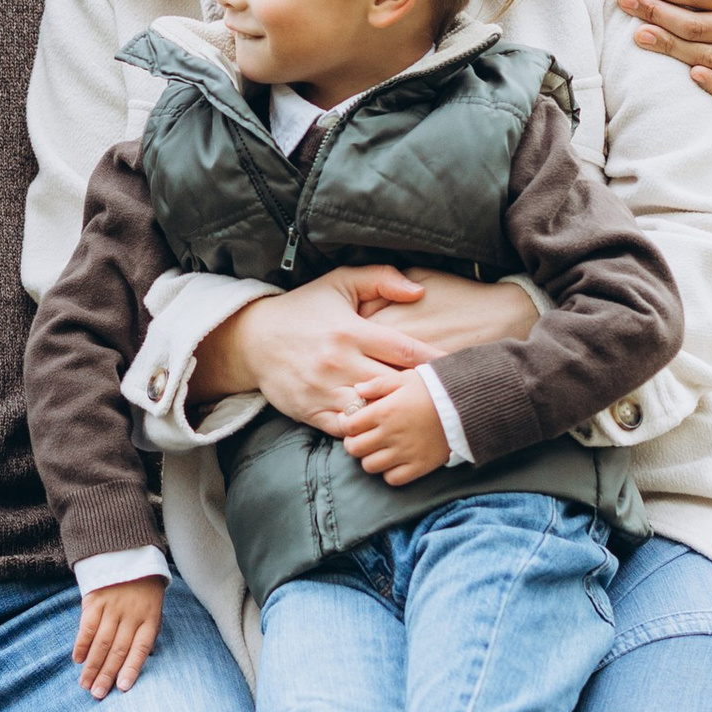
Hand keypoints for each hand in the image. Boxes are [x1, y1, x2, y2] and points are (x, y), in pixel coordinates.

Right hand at [72, 578, 165, 697]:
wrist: (128, 555)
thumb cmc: (144, 590)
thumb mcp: (154, 609)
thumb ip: (149, 632)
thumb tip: (148, 658)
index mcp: (149, 618)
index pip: (140, 649)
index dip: (131, 669)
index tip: (121, 688)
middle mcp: (131, 614)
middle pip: (118, 649)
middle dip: (106, 674)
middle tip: (97, 694)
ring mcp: (112, 607)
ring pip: (101, 642)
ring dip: (92, 665)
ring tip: (85, 684)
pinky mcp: (95, 599)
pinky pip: (87, 625)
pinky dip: (82, 644)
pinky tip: (78, 659)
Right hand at [190, 265, 433, 409]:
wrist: (253, 339)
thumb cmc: (304, 310)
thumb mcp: (338, 283)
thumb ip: (380, 280)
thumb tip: (419, 291)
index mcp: (351, 330)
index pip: (405, 349)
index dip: (435, 360)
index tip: (459, 368)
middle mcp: (340, 361)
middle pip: (395, 384)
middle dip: (422, 391)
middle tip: (448, 398)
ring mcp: (325, 389)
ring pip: (374, 411)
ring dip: (396, 415)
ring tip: (422, 419)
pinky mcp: (312, 411)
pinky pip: (349, 429)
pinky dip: (368, 431)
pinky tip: (385, 430)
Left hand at [339, 366, 447, 487]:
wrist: (467, 405)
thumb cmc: (435, 387)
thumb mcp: (405, 378)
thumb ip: (378, 384)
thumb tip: (357, 389)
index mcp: (383, 411)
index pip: (348, 426)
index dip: (345, 424)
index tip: (350, 421)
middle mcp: (391, 434)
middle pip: (355, 449)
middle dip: (353, 443)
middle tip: (361, 437)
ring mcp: (405, 453)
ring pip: (370, 466)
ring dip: (369, 458)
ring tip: (377, 449)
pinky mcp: (420, 466)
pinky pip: (393, 479)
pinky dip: (389, 473)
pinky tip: (394, 461)